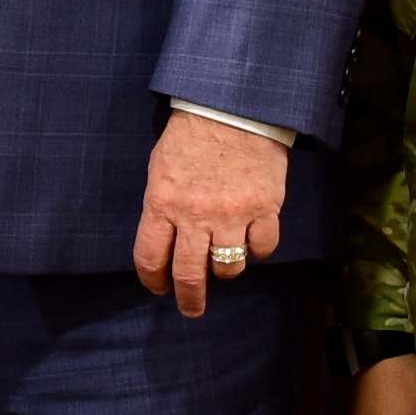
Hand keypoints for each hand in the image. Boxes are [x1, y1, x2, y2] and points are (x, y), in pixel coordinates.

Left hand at [136, 109, 290, 316]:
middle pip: (189, 275)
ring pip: (228, 269)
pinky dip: (258, 250)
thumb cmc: (192, 134)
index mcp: (162, 202)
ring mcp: (232, 214)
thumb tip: (165, 241)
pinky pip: (263, 249)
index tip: (159, 287)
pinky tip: (252, 240)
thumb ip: (162, 206)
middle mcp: (195, 214)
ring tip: (223, 261)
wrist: (234, 106)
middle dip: (189, 299)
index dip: (153, 280)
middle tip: (191, 308)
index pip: (150, 257)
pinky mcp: (265, 208)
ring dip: (224, 271)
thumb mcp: (161, 167)